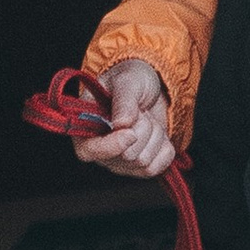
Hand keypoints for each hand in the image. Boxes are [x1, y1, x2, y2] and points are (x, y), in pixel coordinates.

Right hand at [73, 60, 177, 180]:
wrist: (150, 89)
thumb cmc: (130, 81)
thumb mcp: (127, 81)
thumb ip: (124, 100)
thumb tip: (122, 123)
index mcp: (86, 127)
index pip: (89, 151)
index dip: (111, 146)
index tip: (131, 133)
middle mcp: (100, 150)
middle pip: (126, 156)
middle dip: (142, 129)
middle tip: (140, 111)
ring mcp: (120, 162)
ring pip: (144, 162)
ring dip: (154, 135)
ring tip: (146, 118)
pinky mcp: (140, 168)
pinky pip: (158, 167)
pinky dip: (164, 147)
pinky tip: (157, 133)